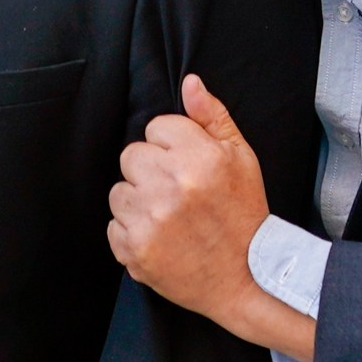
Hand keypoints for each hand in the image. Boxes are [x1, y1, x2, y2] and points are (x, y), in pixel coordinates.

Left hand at [108, 74, 272, 323]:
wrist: (246, 278)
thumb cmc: (244, 214)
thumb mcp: (241, 158)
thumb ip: (212, 117)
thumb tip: (190, 83)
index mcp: (200, 158)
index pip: (156, 128)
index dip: (172, 147)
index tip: (189, 168)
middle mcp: (172, 186)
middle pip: (132, 156)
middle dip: (151, 172)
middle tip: (178, 194)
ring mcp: (150, 220)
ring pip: (119, 191)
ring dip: (138, 203)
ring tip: (170, 218)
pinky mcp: (135, 249)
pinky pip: (114, 226)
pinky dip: (132, 233)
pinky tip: (161, 238)